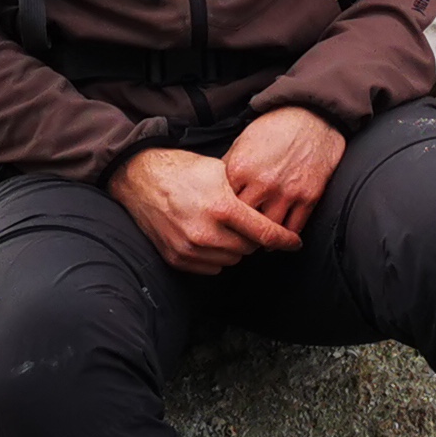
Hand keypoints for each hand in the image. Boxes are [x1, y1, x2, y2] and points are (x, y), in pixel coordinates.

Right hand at [108, 146, 302, 274]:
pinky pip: (212, 267)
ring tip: (226, 227)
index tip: (295, 243)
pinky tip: (211, 237)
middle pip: (250, 249)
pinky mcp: (177, 258)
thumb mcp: (220, 171)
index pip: (264, 233)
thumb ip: (246, 194)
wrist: (140, 179)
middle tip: (249, 223)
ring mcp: (190, 248)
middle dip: (255, 238)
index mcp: (221, 207)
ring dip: (236, 247)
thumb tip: (271, 210)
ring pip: (232, 259)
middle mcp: (206, 233)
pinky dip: (217, 256)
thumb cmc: (183, 170)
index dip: (285, 240)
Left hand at [222, 106, 346, 230]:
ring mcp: (286, 192)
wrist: (314, 116)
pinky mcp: (308, 197)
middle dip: (239, 231)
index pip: (223, 204)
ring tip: (257, 242)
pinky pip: (294, 228)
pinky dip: (286, 237)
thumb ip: (228, 166)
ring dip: (262, 239)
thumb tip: (215, 187)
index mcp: (240, 169)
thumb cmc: (276, 127)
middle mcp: (262, 183)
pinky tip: (280, 238)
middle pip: (243, 221)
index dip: (221, 215)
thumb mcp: (243, 140)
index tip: (220, 221)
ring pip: (269, 229)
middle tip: (237, 238)